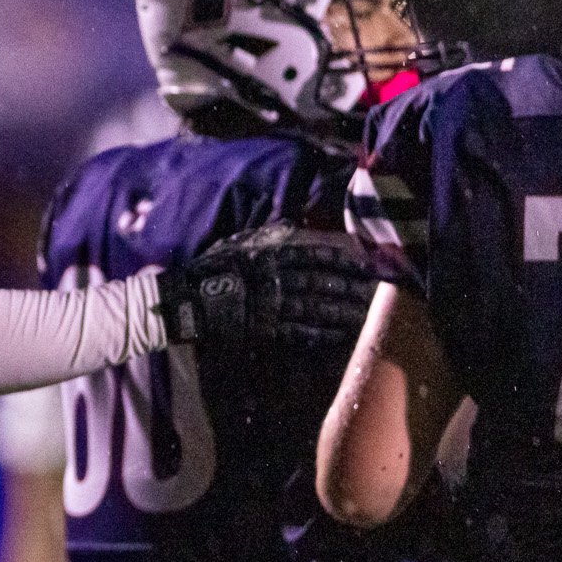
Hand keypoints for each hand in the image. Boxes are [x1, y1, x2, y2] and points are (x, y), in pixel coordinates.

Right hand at [159, 224, 379, 352]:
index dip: (342, 260)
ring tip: (368, 315)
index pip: (316, 255)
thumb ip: (265, 236)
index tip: (365, 263)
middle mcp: (278, 278)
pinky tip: (342, 337)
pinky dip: (323, 335)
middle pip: (324, 282)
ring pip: (318, 308)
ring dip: (345, 311)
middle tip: (378, 291)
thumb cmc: (207, 271)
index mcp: (271, 255)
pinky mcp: (266, 330)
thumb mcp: (236, 243)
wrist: (184, 302)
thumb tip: (290, 224)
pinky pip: (301, 333)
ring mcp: (273, 305)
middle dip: (351, 287)